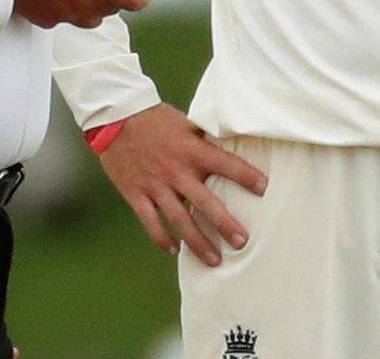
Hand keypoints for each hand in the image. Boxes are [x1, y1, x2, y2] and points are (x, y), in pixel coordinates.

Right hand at [97, 104, 268, 267]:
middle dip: (225, 225)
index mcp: (192, 150)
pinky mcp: (136, 194)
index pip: (226, 164)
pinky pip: (151, 223)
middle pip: (206, 203)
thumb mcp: (186, 123)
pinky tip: (175, 251)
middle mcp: (176, 170)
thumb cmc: (155, 119)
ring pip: (180, 220)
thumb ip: (206, 139)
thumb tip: (233, 145)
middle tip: (242, 242)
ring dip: (198, 242)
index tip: (264, 189)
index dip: (247, 176)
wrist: (115, 119)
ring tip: (215, 260)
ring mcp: (155, 185)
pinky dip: (163, 239)